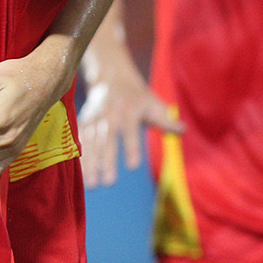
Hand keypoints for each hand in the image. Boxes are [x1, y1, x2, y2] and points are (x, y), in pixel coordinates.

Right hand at [76, 41, 180, 187]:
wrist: (111, 77)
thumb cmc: (137, 96)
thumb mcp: (153, 103)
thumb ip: (165, 120)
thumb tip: (182, 130)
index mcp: (129, 110)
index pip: (130, 131)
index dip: (131, 147)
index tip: (133, 166)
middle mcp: (109, 114)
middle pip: (107, 140)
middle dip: (107, 160)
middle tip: (109, 183)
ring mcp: (95, 118)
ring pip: (91, 143)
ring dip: (90, 163)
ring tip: (93, 185)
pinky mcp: (84, 122)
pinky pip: (79, 141)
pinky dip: (79, 158)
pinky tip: (80, 176)